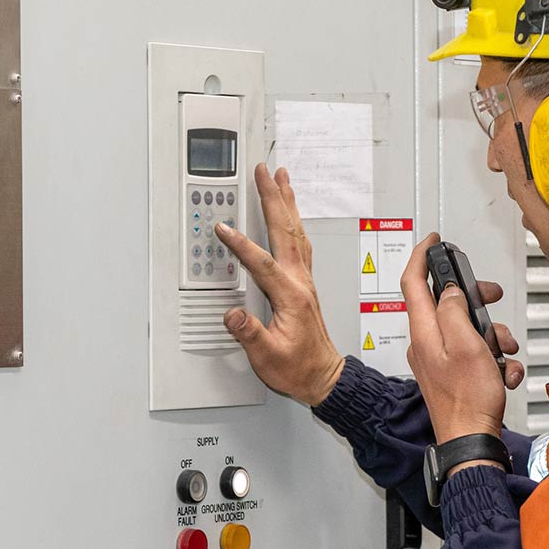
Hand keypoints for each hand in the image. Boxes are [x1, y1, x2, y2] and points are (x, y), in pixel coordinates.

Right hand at [215, 164, 346, 405]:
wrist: (324, 377)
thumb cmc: (299, 368)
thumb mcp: (268, 357)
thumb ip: (249, 334)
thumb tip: (233, 315)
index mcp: (290, 296)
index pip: (262, 262)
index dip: (241, 244)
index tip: (223, 229)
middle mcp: (300, 282)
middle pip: (285, 230)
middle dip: (273, 197)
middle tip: (264, 171)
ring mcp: (305, 280)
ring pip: (296, 231)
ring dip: (287, 202)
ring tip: (281, 178)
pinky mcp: (305, 284)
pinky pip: (299, 243)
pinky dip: (293, 221)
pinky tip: (289, 213)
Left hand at [402, 233, 524, 444]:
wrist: (471, 441)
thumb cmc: (468, 400)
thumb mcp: (467, 344)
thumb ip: (455, 310)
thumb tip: (450, 292)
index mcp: (424, 331)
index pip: (413, 282)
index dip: (422, 255)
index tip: (433, 240)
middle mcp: (426, 343)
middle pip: (446, 304)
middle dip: (475, 301)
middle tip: (491, 298)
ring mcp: (437, 360)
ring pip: (466, 329)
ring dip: (492, 336)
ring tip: (504, 353)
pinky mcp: (451, 375)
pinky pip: (473, 353)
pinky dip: (492, 359)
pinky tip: (503, 373)